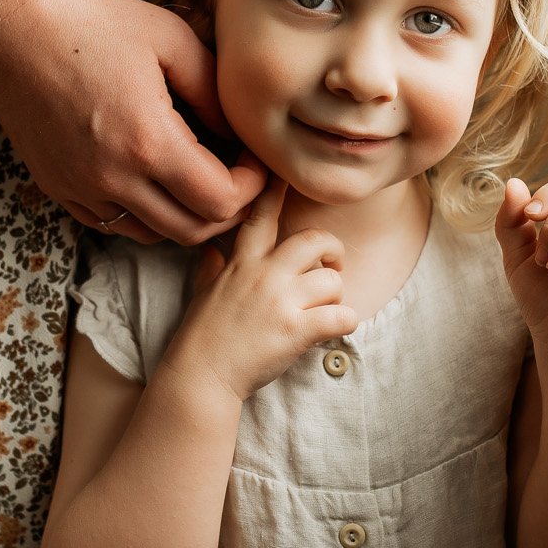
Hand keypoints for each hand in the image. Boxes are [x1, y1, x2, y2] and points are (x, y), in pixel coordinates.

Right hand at [0, 0, 263, 243]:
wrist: (12, 28)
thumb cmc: (93, 23)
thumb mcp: (171, 39)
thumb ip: (214, 90)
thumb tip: (237, 133)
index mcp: (149, 142)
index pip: (221, 201)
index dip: (251, 187)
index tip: (252, 159)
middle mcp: (114, 179)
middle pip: (193, 232)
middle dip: (226, 209)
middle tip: (236, 174)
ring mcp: (81, 189)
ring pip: (153, 235)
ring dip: (185, 216)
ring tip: (195, 178)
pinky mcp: (58, 188)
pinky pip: (113, 224)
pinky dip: (142, 213)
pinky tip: (150, 177)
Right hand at [171, 175, 357, 400]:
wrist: (201, 375)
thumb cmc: (202, 336)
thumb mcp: (203, 291)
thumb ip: (212, 267)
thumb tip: (211, 252)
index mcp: (243, 262)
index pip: (261, 215)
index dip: (276, 190)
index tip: (285, 172)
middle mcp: (263, 275)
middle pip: (315, 241)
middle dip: (333, 252)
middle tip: (334, 268)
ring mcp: (280, 302)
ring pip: (332, 282)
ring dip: (336, 298)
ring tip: (324, 312)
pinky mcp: (295, 330)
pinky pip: (342, 316)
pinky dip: (346, 323)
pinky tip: (334, 330)